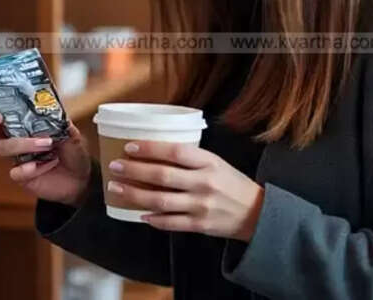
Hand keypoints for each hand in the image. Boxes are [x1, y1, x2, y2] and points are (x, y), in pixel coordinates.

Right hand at [0, 107, 91, 206]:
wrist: (80, 178)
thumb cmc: (73, 153)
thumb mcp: (73, 134)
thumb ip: (63, 123)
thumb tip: (56, 111)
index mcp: (28, 126)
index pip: (5, 114)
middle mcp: (19, 140)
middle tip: (16, 123)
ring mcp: (18, 158)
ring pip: (3, 148)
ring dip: (22, 144)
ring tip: (46, 144)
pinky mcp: (22, 176)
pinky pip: (15, 172)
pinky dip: (29, 168)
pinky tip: (46, 165)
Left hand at [106, 141, 264, 241]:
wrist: (256, 213)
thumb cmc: (231, 183)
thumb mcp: (216, 163)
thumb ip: (190, 158)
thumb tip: (153, 150)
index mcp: (209, 162)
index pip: (175, 152)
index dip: (150, 148)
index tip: (130, 146)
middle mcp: (204, 183)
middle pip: (162, 176)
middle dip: (134, 171)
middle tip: (115, 166)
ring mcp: (201, 206)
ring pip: (161, 201)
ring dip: (134, 194)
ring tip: (116, 188)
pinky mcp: (200, 225)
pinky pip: (170, 222)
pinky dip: (153, 218)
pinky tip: (139, 213)